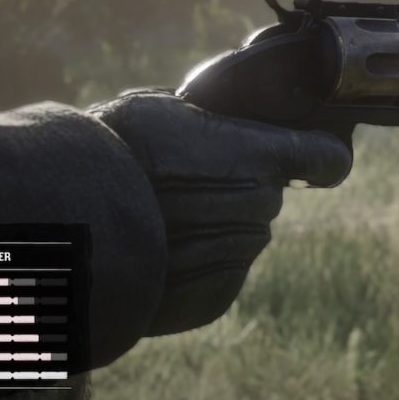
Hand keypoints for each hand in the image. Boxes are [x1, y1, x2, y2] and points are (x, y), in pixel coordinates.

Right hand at [91, 90, 350, 334]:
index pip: (327, 158)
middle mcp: (259, 207)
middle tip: (189, 179)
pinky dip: (199, 260)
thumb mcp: (164, 107)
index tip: (313, 158)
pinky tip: (161, 248)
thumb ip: (217, 111)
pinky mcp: (216, 296)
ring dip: (218, 224)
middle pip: (269, 195)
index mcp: (259, 156)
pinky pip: (222, 269)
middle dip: (241, 185)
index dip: (321, 156)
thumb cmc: (115, 150)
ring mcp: (239, 255)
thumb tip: (233, 102)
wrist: (71, 222)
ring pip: (245, 232)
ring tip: (163, 215)